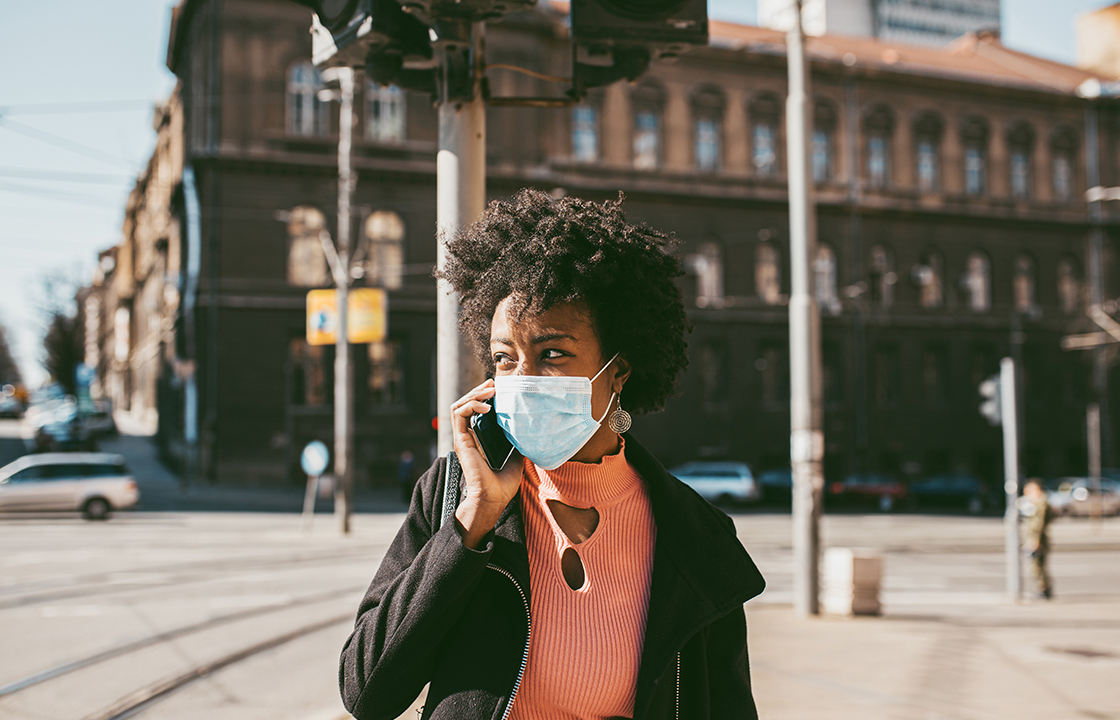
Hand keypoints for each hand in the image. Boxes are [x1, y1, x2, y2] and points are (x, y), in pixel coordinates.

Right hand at [450, 379, 522, 547]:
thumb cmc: (503, 483)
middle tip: (494, 384)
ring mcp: (463, 437)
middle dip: (479, 390)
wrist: (494, 498)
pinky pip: (459, 414)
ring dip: (474, 394)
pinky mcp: (460, 440)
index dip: (485, 396)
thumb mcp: (516, 457)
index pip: (477, 410)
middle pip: (467, 403)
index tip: (499, 389)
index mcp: (480, 438)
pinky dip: (471, 405)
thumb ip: (517, 442)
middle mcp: (469, 435)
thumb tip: (530, 430)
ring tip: (491, 390)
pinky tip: (486, 406)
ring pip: (460, 405)